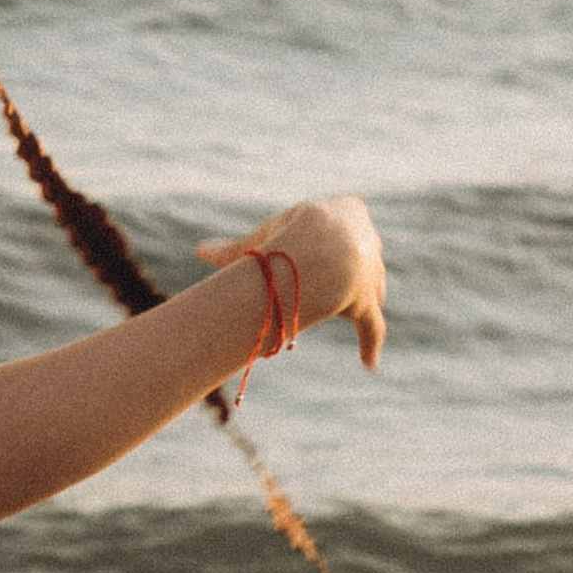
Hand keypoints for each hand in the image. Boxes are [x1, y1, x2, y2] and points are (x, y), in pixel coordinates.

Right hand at [198, 197, 386, 369]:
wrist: (323, 258)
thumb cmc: (285, 240)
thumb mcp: (259, 240)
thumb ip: (233, 250)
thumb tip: (200, 249)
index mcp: (349, 208)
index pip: (348, 219)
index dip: (329, 236)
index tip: (311, 247)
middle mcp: (368, 238)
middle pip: (360, 255)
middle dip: (345, 268)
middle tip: (323, 282)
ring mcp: (372, 273)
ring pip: (370, 287)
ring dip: (354, 300)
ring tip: (337, 312)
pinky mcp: (367, 304)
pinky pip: (372, 326)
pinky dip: (369, 344)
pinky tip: (369, 363)